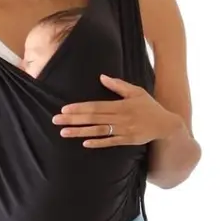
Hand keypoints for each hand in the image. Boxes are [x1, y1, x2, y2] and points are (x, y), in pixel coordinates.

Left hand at [52, 74, 179, 147]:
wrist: (165, 124)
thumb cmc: (149, 106)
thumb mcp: (136, 91)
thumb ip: (118, 85)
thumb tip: (101, 76)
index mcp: (121, 105)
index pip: (95, 106)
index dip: (79, 108)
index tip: (64, 109)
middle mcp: (120, 118)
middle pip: (93, 119)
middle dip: (73, 120)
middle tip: (55, 120)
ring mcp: (123, 131)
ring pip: (98, 131)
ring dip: (80, 132)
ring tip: (64, 132)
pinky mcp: (127, 141)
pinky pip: (110, 142)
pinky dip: (97, 143)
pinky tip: (84, 143)